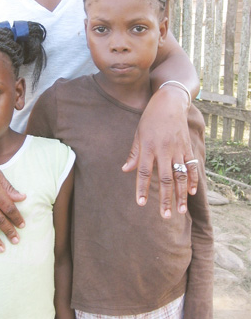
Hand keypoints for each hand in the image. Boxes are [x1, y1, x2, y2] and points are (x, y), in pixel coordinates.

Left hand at [122, 86, 197, 218]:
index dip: (141, 188)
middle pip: (165, 178)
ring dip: (181, 194)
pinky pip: (191, 166)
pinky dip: (192, 179)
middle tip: (165, 215)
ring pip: (180, 175)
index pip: (143, 172)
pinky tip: (192, 192)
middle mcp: (163, 150)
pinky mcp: (187, 147)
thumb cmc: (150, 119)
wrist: (169, 103)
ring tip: (181, 210)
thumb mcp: (138, 134)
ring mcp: (177, 149)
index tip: (140, 203)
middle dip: (165, 198)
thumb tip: (125, 170)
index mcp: (148, 147)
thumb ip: (134, 154)